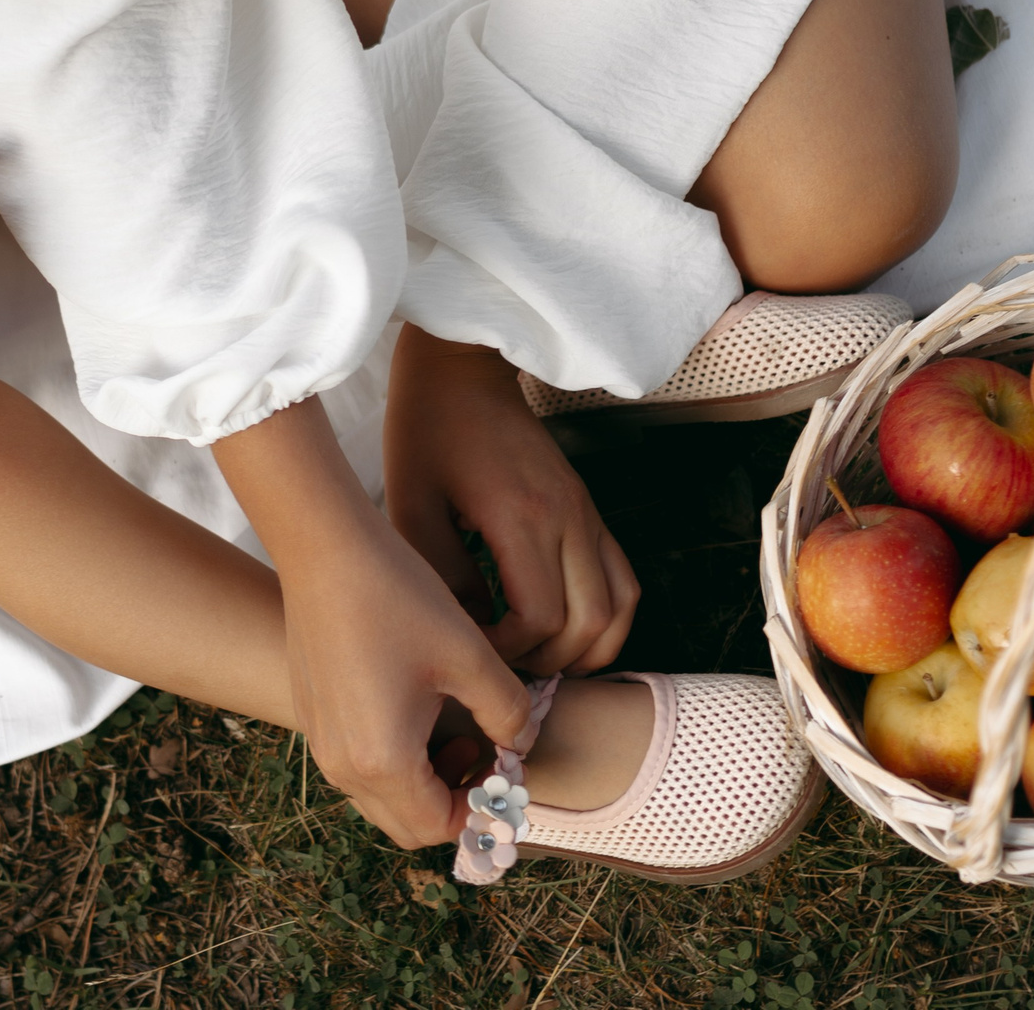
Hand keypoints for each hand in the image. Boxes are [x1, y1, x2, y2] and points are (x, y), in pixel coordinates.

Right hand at [214, 401, 534, 849]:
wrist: (325, 549)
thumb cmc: (400, 599)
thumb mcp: (472, 658)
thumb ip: (510, 714)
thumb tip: (520, 744)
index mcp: (383, 762)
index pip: (440, 826)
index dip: (482, 807)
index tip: (505, 764)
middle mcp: (342, 766)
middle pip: (407, 824)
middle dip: (453, 800)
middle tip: (482, 749)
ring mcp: (320, 742)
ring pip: (380, 797)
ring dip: (423, 780)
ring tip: (453, 725)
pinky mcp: (310, 716)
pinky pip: (356, 765)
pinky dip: (392, 758)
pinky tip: (413, 703)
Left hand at [385, 326, 638, 675]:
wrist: (463, 368)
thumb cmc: (427, 430)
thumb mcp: (410, 503)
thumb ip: (443, 573)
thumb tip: (474, 627)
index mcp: (522, 516)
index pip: (539, 618)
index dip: (506, 652)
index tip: (469, 649)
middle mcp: (568, 517)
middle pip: (589, 624)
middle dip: (548, 661)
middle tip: (503, 665)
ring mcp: (586, 512)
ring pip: (621, 607)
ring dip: (588, 648)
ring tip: (539, 658)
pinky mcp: (588, 509)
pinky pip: (624, 578)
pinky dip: (606, 618)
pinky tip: (565, 632)